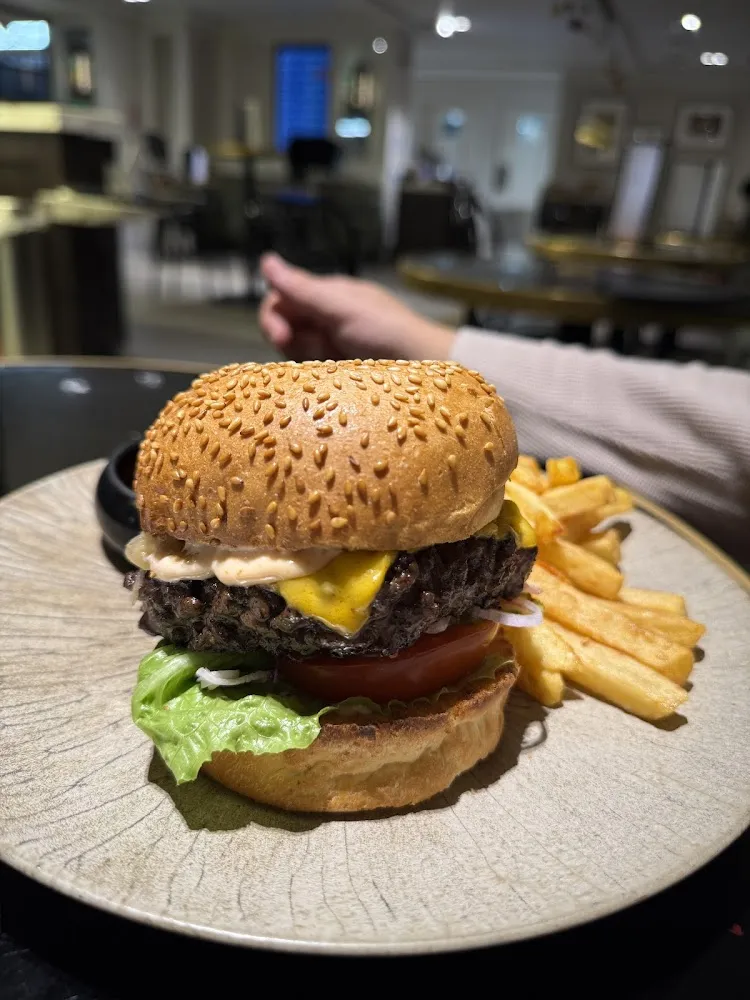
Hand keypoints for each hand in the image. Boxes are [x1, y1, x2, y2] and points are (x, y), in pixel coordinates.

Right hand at [259, 254, 455, 361]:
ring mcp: (335, 344)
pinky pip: (314, 369)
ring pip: (298, 352)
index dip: (273, 318)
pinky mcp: (341, 368)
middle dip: (290, 341)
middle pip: (286, 328)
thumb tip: (266, 260)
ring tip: (333, 362)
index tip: (281, 337)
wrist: (424, 365)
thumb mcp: (341, 308)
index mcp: (328, 295)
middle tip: (312, 353)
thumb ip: (302, 289)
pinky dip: (318, 371)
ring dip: (307, 358)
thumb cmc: (385, 331)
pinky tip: (333, 373)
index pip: (282, 300)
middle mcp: (328, 317)